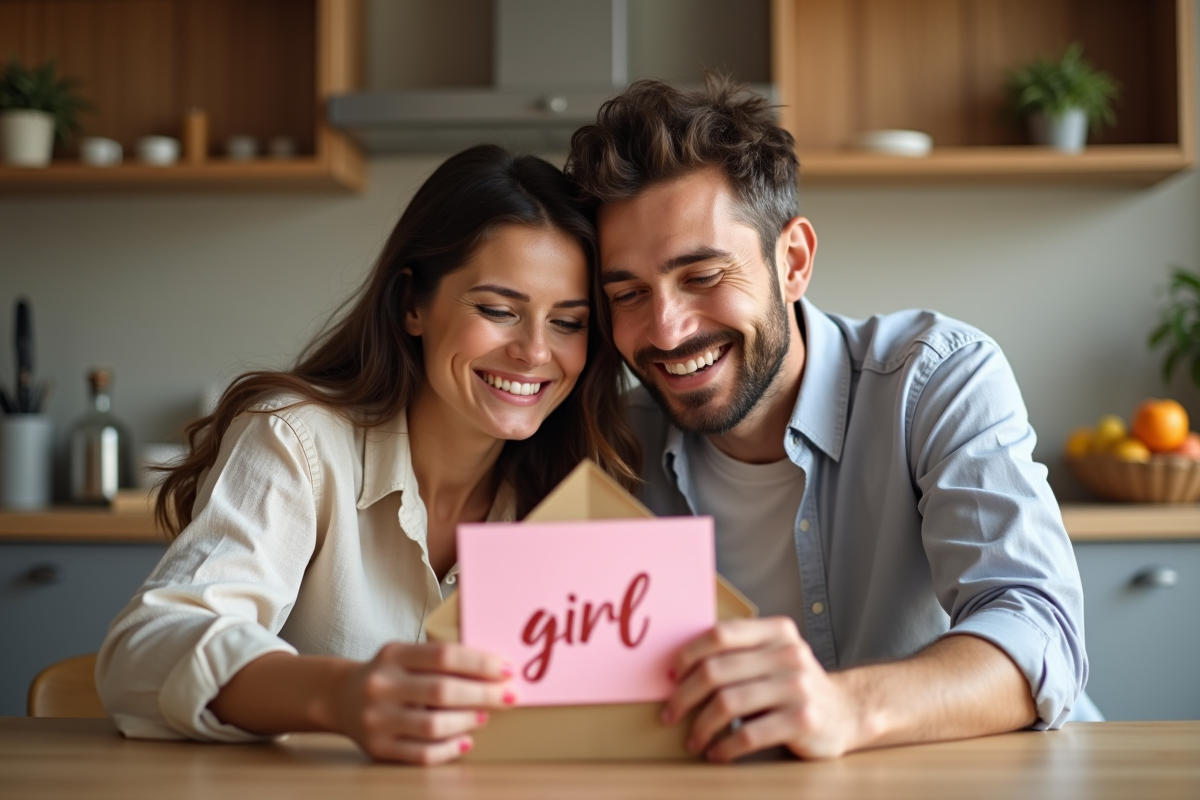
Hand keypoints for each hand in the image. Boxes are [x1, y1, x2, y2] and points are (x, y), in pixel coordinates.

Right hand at [328, 641, 516, 763]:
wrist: (337, 696)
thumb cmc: (387, 673)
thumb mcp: (404, 654)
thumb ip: (439, 659)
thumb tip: (494, 670)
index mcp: (393, 654)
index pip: (444, 655)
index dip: (480, 663)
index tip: (507, 669)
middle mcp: (382, 686)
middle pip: (442, 691)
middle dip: (484, 694)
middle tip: (510, 696)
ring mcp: (377, 719)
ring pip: (433, 725)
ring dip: (468, 721)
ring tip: (484, 716)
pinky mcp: (377, 748)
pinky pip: (421, 754)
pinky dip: (449, 749)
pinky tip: (467, 741)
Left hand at [661, 617, 863, 761]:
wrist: (846, 713)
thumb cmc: (793, 686)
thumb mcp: (772, 657)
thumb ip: (738, 654)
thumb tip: (677, 668)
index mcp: (776, 632)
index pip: (720, 634)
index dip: (688, 654)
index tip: (671, 676)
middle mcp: (788, 655)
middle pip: (716, 671)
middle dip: (684, 695)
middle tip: (670, 713)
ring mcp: (797, 687)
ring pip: (727, 703)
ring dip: (701, 726)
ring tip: (693, 740)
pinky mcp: (803, 721)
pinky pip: (749, 734)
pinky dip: (725, 747)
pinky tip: (717, 753)